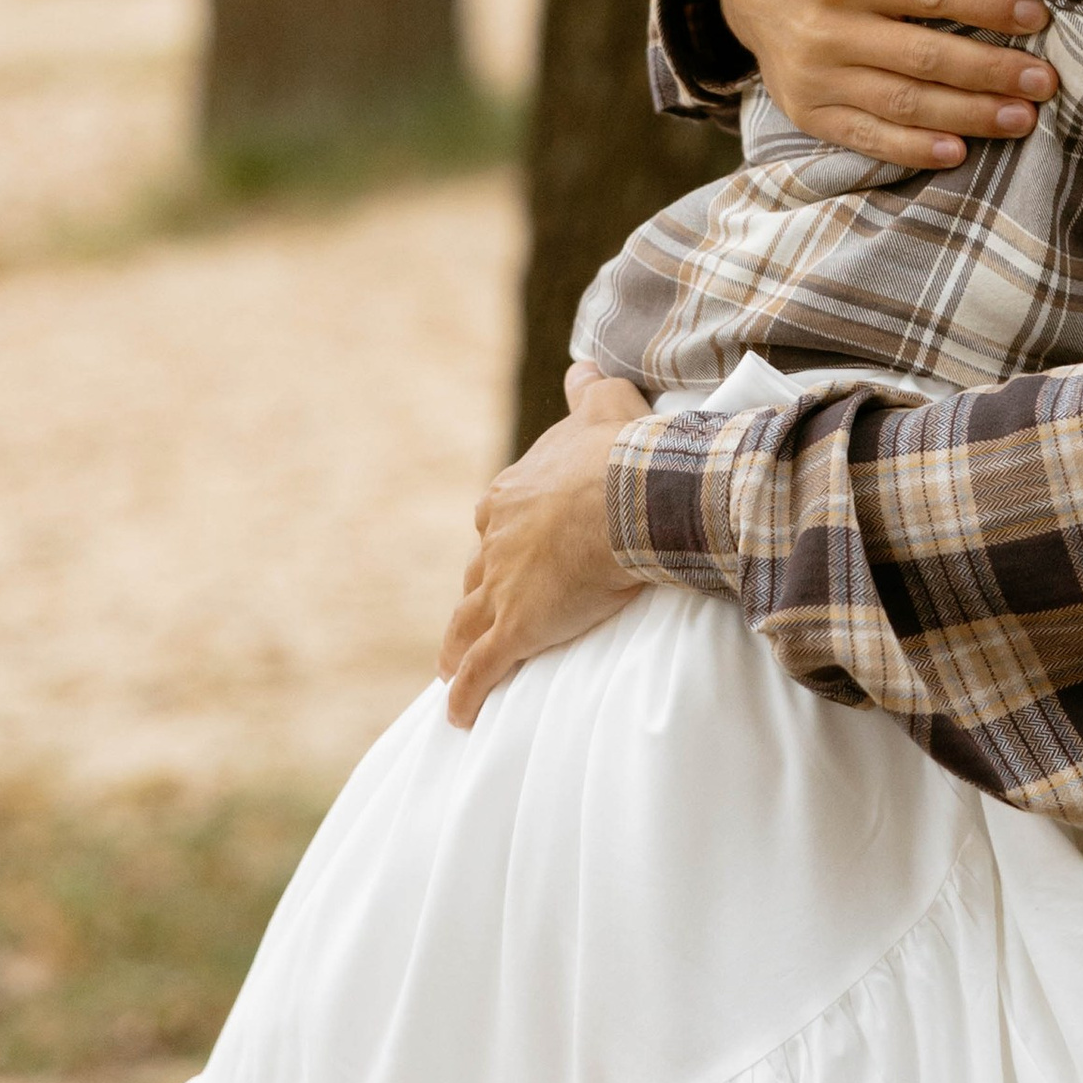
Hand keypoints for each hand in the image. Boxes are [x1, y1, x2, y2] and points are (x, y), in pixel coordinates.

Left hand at [440, 380, 650, 729]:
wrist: (631, 494)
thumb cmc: (622, 453)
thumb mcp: (605, 407)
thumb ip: (589, 390)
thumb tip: (583, 365)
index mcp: (510, 495)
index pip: (497, 525)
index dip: (505, 544)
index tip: (512, 555)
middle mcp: (494, 541)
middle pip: (477, 575)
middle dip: (478, 595)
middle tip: (481, 616)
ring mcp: (501, 586)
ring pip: (466, 624)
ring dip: (457, 647)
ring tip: (450, 670)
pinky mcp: (516, 629)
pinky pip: (482, 669)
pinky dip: (467, 693)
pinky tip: (458, 716)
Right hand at [713, 0, 1056, 168]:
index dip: (987, 4)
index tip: (1038, 14)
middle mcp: (825, 30)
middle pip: (924, 57)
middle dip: (992, 72)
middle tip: (1046, 80)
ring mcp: (814, 76)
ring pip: (903, 104)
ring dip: (969, 115)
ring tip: (1024, 118)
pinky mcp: (807, 110)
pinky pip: (865, 137)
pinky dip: (913, 149)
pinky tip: (959, 151)